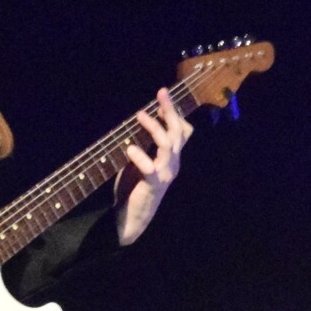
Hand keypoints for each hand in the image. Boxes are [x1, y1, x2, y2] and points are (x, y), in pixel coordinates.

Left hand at [117, 89, 191, 244]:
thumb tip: (141, 121)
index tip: (162, 95)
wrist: (132, 218)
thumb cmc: (134, 188)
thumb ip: (146, 144)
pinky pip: (150, 168)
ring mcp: (165, 174)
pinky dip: (140, 156)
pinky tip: (129, 148)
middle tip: (161, 92)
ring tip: (140, 115)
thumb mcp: (142, 161)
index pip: (181, 131)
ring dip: (154, 128)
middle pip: (176, 132)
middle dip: (169, 110)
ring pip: (167, 146)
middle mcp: (172, 164)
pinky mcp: (153, 184)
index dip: (174, 112)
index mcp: (171, 158)